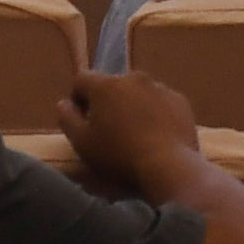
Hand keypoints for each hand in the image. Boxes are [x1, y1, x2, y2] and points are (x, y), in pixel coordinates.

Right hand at [59, 70, 201, 188]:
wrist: (169, 166)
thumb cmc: (118, 156)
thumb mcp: (82, 143)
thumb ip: (67, 119)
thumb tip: (64, 103)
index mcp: (106, 85)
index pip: (81, 79)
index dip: (77, 98)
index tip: (82, 121)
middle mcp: (133, 77)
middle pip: (112, 86)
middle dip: (107, 103)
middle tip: (108, 132)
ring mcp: (160, 87)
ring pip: (138, 93)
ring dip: (132, 108)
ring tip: (135, 137)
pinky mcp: (180, 101)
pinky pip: (161, 103)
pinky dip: (155, 114)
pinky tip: (156, 138)